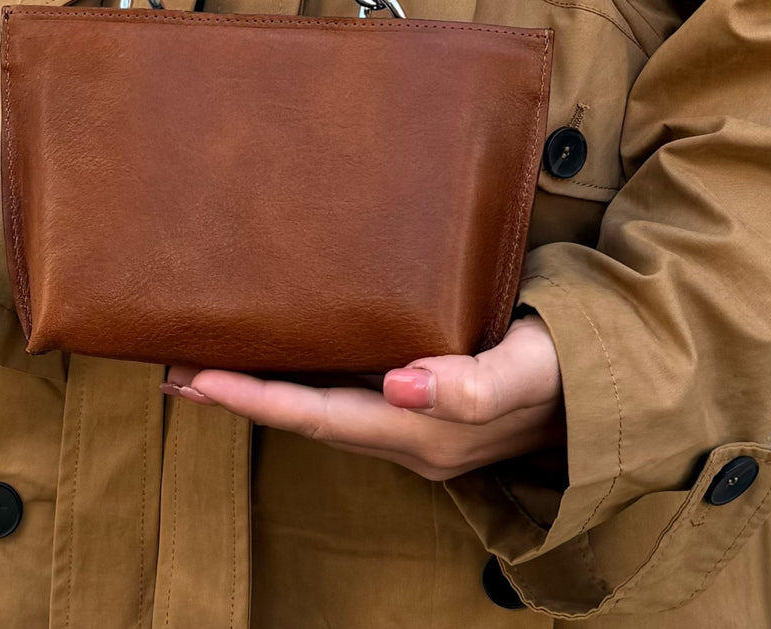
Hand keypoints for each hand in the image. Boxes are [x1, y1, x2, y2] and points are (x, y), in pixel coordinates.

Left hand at [163, 315, 564, 481]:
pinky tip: (281, 352)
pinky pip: (346, 392)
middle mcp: (408, 435)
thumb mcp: (531, 368)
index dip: (255, 398)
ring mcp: (413, 423)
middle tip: (171, 364)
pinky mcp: (422, 398)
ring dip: (263, 387)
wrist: (615, 373)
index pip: (319, 417)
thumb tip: (399, 386)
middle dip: (238, 393)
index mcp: (425, 432)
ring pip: (320, 407)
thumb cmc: (572, 361)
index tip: (195, 375)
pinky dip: (301, 377)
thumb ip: (472, 382)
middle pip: (305, 416)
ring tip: (203, 358)